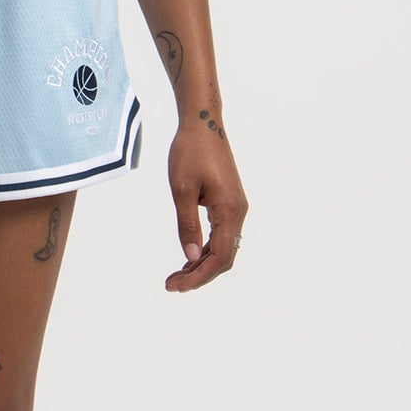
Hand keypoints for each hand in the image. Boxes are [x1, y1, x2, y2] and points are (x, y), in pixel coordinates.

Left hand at [165, 113, 247, 292]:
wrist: (203, 124)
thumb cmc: (190, 152)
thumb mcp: (181, 189)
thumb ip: (187, 224)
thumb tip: (191, 257)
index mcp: (229, 210)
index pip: (220, 256)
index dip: (199, 276)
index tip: (176, 286)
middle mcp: (238, 212)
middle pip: (224, 257)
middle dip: (199, 276)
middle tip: (172, 285)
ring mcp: (235, 208)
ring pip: (223, 248)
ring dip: (201, 265)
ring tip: (176, 276)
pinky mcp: (228, 203)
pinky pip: (221, 235)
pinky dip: (205, 250)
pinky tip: (188, 257)